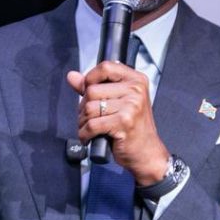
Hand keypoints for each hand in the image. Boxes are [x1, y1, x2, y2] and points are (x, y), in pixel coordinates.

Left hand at [67, 62, 169, 184]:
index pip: (105, 67)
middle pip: (92, 90)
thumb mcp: (117, 102)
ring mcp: (131, 105)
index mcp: (136, 80)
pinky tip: (90, 137)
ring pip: (90, 108)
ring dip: (83, 122)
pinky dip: (85, 134)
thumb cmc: (133, 128)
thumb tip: (72, 76)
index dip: (90, 78)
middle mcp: (136, 90)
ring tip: (91, 128)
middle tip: (91, 117)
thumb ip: (94, 87)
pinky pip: (92, 124)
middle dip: (84, 107)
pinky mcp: (124, 122)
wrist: (147, 152)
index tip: (88, 90)